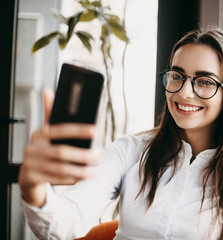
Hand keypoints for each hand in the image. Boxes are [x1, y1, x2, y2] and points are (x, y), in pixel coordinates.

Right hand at [18, 88, 99, 206]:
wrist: (27, 175)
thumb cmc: (42, 149)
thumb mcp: (45, 132)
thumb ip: (50, 114)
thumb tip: (47, 90)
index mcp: (39, 135)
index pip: (60, 129)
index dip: (78, 130)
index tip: (95, 130)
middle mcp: (33, 149)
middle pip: (61, 152)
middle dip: (82, 155)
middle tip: (98, 156)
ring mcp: (31, 165)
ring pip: (60, 169)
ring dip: (81, 171)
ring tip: (95, 170)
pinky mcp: (32, 179)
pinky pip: (56, 180)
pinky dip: (72, 179)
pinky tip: (83, 178)